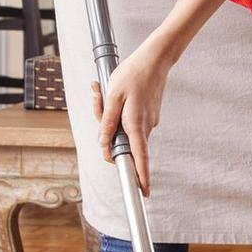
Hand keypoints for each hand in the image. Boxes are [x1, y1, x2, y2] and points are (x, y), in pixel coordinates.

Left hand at [92, 40, 171, 196]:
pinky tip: (115, 92)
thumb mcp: (113, 97)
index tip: (144, 192)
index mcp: (136, 124)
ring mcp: (149, 121)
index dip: (141, 177)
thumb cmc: (131, 75)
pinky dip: (120, 112)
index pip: (140, 158)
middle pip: (123, 141)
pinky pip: (130, 121)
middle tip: (97, 95)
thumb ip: (107, 122)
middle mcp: (145, 126)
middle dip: (106, 129)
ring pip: (125, 130)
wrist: (154, 59)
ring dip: (111, 116)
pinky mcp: (149, 115)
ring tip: (102, 89)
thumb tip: (103, 145)